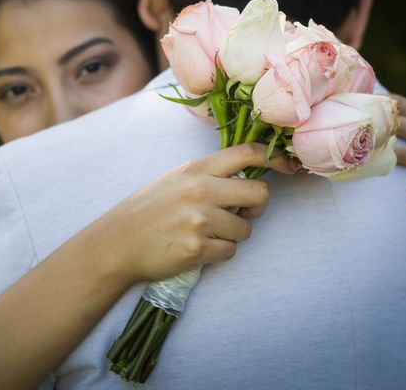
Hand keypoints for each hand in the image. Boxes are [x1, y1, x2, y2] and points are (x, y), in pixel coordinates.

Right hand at [93, 143, 295, 284]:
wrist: (118, 242)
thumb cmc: (149, 209)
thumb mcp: (175, 179)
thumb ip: (209, 175)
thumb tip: (248, 180)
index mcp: (196, 169)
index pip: (246, 153)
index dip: (274, 157)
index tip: (287, 165)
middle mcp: (200, 191)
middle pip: (260, 194)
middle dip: (256, 207)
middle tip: (241, 213)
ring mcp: (199, 220)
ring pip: (246, 229)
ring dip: (232, 234)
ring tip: (206, 233)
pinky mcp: (196, 249)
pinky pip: (230, 251)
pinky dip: (219, 252)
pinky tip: (198, 248)